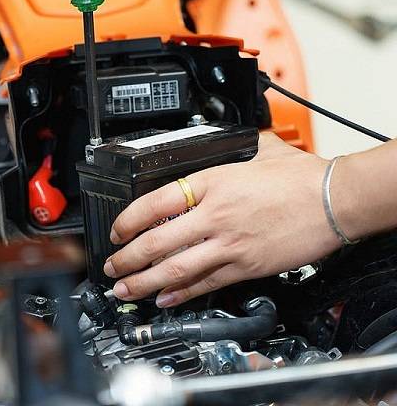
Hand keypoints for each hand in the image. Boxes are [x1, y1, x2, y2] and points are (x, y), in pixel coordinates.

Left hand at [104, 133, 342, 307]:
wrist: (335, 199)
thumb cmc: (300, 176)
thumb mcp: (255, 152)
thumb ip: (228, 153)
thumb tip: (216, 146)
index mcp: (211, 183)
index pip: (154, 202)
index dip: (127, 220)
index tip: (116, 231)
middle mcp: (214, 215)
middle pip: (156, 241)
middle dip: (126, 258)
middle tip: (111, 267)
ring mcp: (229, 243)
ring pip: (175, 268)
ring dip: (144, 282)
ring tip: (125, 290)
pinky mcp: (246, 266)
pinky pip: (206, 283)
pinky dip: (182, 293)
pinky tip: (165, 299)